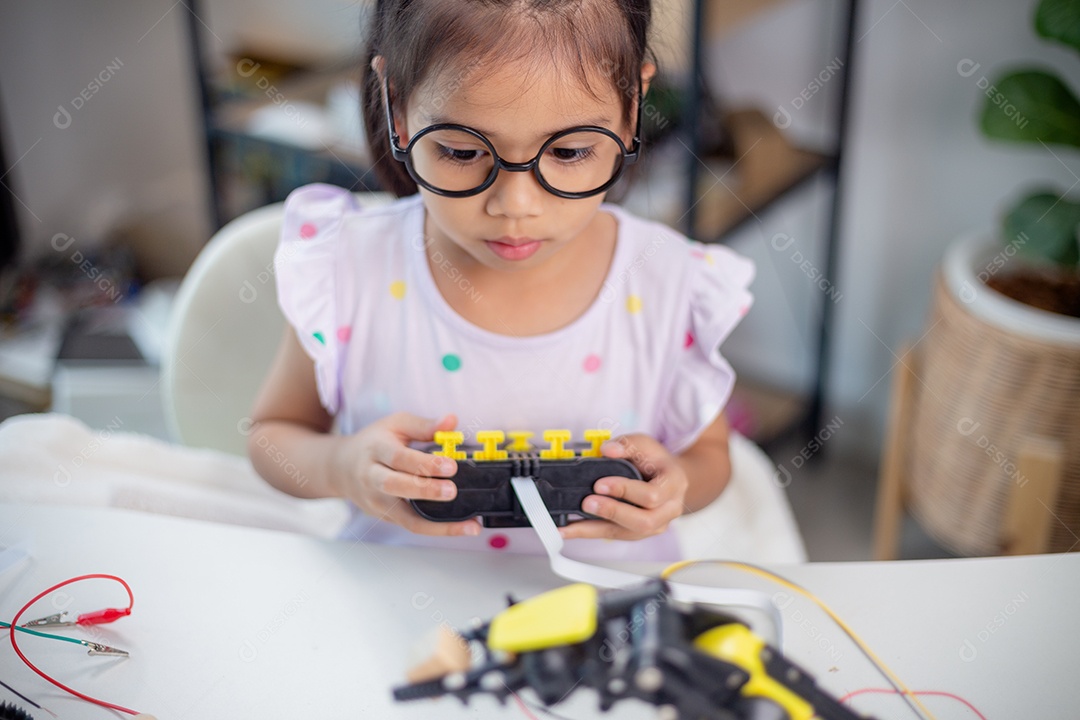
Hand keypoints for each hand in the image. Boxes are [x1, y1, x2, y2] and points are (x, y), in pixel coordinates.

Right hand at [330, 412, 481, 536]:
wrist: (341, 467)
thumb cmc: (375, 442)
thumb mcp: (396, 425)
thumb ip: (424, 425)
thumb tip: (452, 421)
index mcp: (376, 449)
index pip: (399, 458)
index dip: (426, 463)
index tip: (451, 466)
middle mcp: (372, 478)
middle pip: (396, 487)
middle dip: (425, 491)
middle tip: (452, 491)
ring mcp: (377, 502)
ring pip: (405, 519)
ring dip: (438, 526)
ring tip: (469, 526)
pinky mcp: (385, 517)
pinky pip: (411, 526)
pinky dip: (436, 530)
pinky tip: (459, 528)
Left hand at [559, 433, 688, 541]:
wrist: (666, 477)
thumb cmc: (655, 460)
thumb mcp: (644, 444)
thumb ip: (627, 444)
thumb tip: (607, 450)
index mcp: (674, 484)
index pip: (652, 495)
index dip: (625, 491)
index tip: (600, 484)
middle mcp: (669, 509)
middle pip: (644, 521)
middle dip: (612, 513)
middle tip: (587, 503)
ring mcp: (656, 525)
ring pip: (627, 534)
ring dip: (595, 530)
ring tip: (568, 526)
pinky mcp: (638, 532)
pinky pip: (615, 535)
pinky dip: (590, 533)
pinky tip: (570, 529)